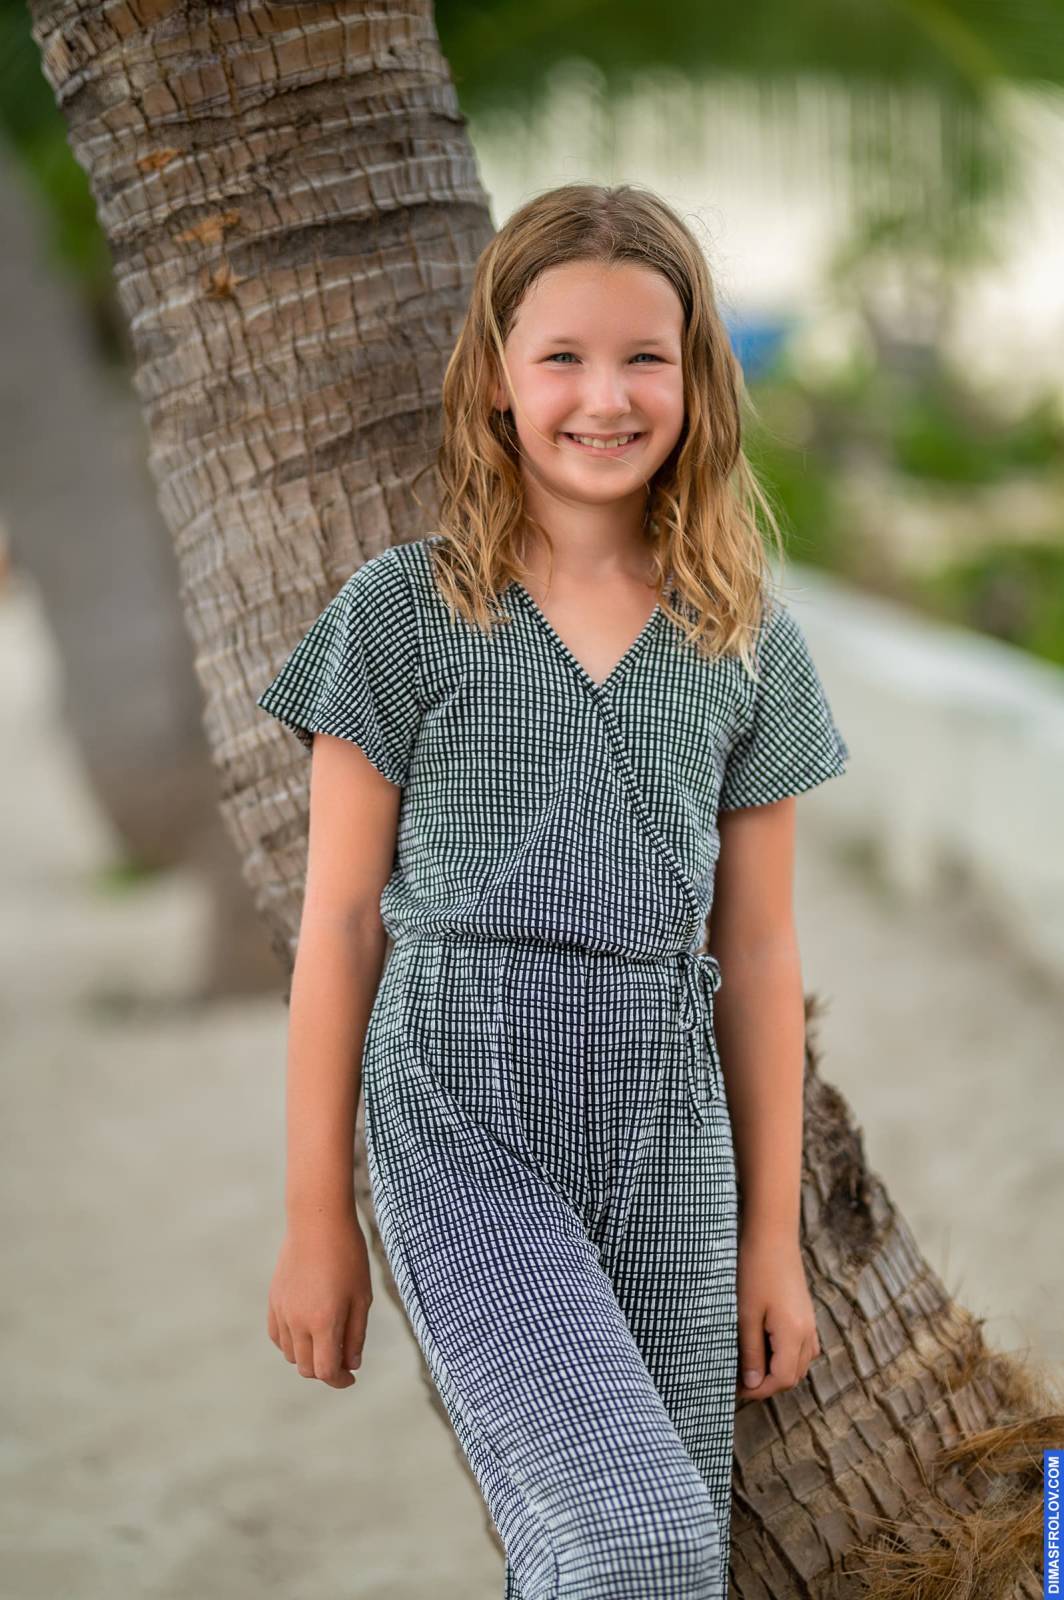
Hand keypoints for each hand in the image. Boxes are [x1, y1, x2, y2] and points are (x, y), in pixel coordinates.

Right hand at [267, 1209, 371, 1389]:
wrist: (317, 1222)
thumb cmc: (348, 1255)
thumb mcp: (362, 1296)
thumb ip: (356, 1334)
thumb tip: (351, 1364)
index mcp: (324, 1322)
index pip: (325, 1371)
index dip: (339, 1381)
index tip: (350, 1377)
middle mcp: (298, 1322)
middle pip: (307, 1367)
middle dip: (326, 1370)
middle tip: (343, 1359)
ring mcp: (282, 1311)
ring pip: (291, 1354)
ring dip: (308, 1356)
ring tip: (327, 1340)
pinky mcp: (274, 1300)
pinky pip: (277, 1336)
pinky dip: (291, 1343)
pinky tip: (306, 1331)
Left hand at [735, 1228, 819, 1401]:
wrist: (772, 1235)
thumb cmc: (754, 1271)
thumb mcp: (746, 1314)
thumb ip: (750, 1352)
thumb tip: (752, 1384)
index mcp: (794, 1335)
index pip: (781, 1380)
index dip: (758, 1390)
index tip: (735, 1389)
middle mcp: (807, 1332)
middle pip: (792, 1376)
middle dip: (767, 1384)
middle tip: (739, 1380)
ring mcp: (809, 1322)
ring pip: (799, 1363)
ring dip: (777, 1371)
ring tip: (750, 1365)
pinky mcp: (805, 1313)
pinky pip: (802, 1347)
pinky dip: (786, 1356)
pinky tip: (766, 1347)